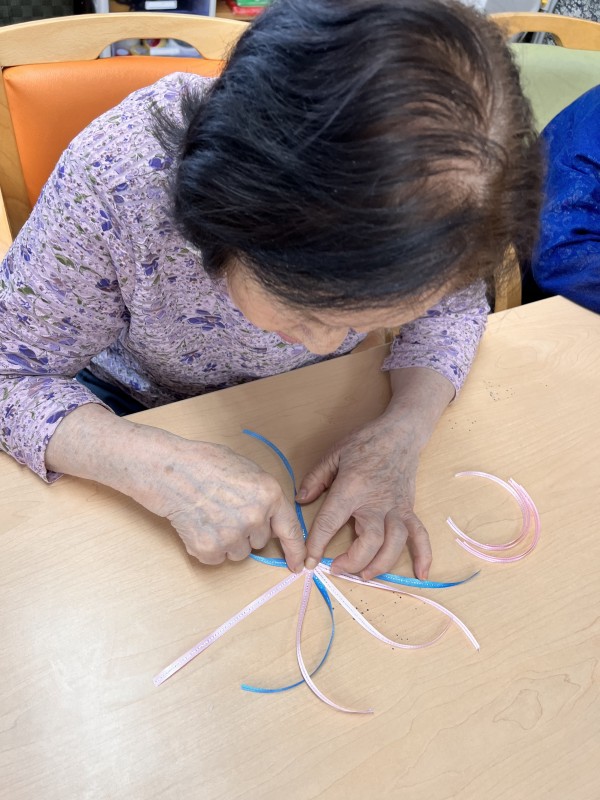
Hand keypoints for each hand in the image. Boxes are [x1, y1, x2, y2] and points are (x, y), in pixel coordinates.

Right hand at [148, 437, 306, 569]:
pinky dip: (208, 547)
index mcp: (269, 495)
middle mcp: (255, 517)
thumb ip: (264, 497)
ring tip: (210, 516)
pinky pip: (217, 558)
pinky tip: (199, 526)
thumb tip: (270, 519)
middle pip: (260, 541)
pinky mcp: (210, 549)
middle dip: (247, 531)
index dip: (295, 550)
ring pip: (239, 552)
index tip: (299, 563)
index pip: (290, 530)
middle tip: (226, 511)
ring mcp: (232, 535)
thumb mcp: (248, 471)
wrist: (171, 471)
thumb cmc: (206, 464)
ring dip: (228, 541)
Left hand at [299, 413, 431, 580]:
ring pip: (394, 544)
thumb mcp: (333, 454)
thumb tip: (301, 500)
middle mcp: (376, 502)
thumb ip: (315, 478)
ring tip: (364, 575)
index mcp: (352, 488)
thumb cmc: (365, 442)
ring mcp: (396, 507)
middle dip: (352, 562)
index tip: (308, 562)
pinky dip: (423, 555)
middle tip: (336, 569)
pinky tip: (420, 574)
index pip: (331, 522)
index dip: (317, 545)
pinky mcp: (409, 509)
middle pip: (369, 541)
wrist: (400, 433)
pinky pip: (420, 535)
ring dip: (380, 564)